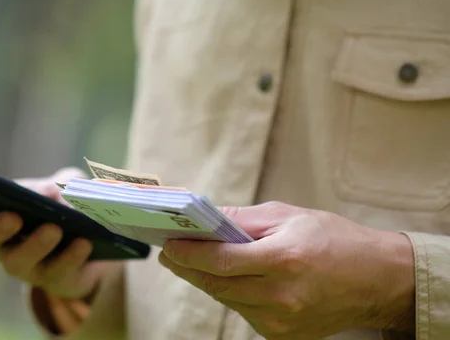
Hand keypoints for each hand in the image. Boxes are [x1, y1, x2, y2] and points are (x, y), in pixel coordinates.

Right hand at [0, 167, 109, 300]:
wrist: (96, 243)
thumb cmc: (69, 208)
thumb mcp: (70, 186)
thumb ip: (66, 181)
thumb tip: (58, 192)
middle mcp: (2, 244)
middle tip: (12, 216)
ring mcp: (26, 266)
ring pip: (18, 262)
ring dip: (36, 243)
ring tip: (55, 228)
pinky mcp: (54, 281)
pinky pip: (57, 272)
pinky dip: (71, 255)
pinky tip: (84, 242)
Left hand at [159, 202, 415, 339]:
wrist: (376, 279)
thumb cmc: (333, 239)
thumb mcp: (288, 216)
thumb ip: (243, 219)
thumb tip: (206, 219)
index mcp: (283, 260)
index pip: (219, 260)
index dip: (187, 253)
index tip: (166, 244)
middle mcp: (280, 297)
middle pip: (216, 284)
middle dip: (188, 268)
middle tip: (170, 253)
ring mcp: (281, 322)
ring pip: (226, 299)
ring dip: (208, 280)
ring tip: (194, 262)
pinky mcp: (282, 336)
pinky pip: (243, 312)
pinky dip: (232, 294)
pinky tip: (230, 279)